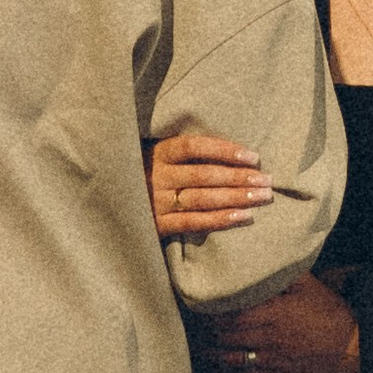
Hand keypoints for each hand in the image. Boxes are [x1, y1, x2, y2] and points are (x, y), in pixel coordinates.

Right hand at [147, 129, 274, 242]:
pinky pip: (193, 222)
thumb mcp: (151, 155)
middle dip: (239, 177)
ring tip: (262, 197)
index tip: (252, 156)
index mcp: (155, 153)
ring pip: (202, 199)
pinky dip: (220, 220)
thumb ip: (179, 153)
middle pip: (204, 175)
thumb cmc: (139, 174)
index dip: (224, 150)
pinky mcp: (157, 225)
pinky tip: (243, 217)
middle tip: (268, 180)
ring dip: (236, 198)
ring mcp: (155, 202)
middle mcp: (155, 177)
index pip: (193, 147)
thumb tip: (229, 149)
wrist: (104, 205)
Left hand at [194, 273, 361, 372]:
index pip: (228, 313)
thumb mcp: (306, 283)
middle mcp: (267, 337)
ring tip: (193, 342)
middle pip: (222, 336)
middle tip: (187, 321)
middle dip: (201, 330)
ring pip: (227, 359)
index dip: (207, 311)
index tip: (194, 303)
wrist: (351, 344)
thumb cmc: (329, 310)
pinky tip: (212, 365)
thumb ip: (278, 274)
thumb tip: (254, 257)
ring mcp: (270, 359)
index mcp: (273, 312)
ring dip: (206, 352)